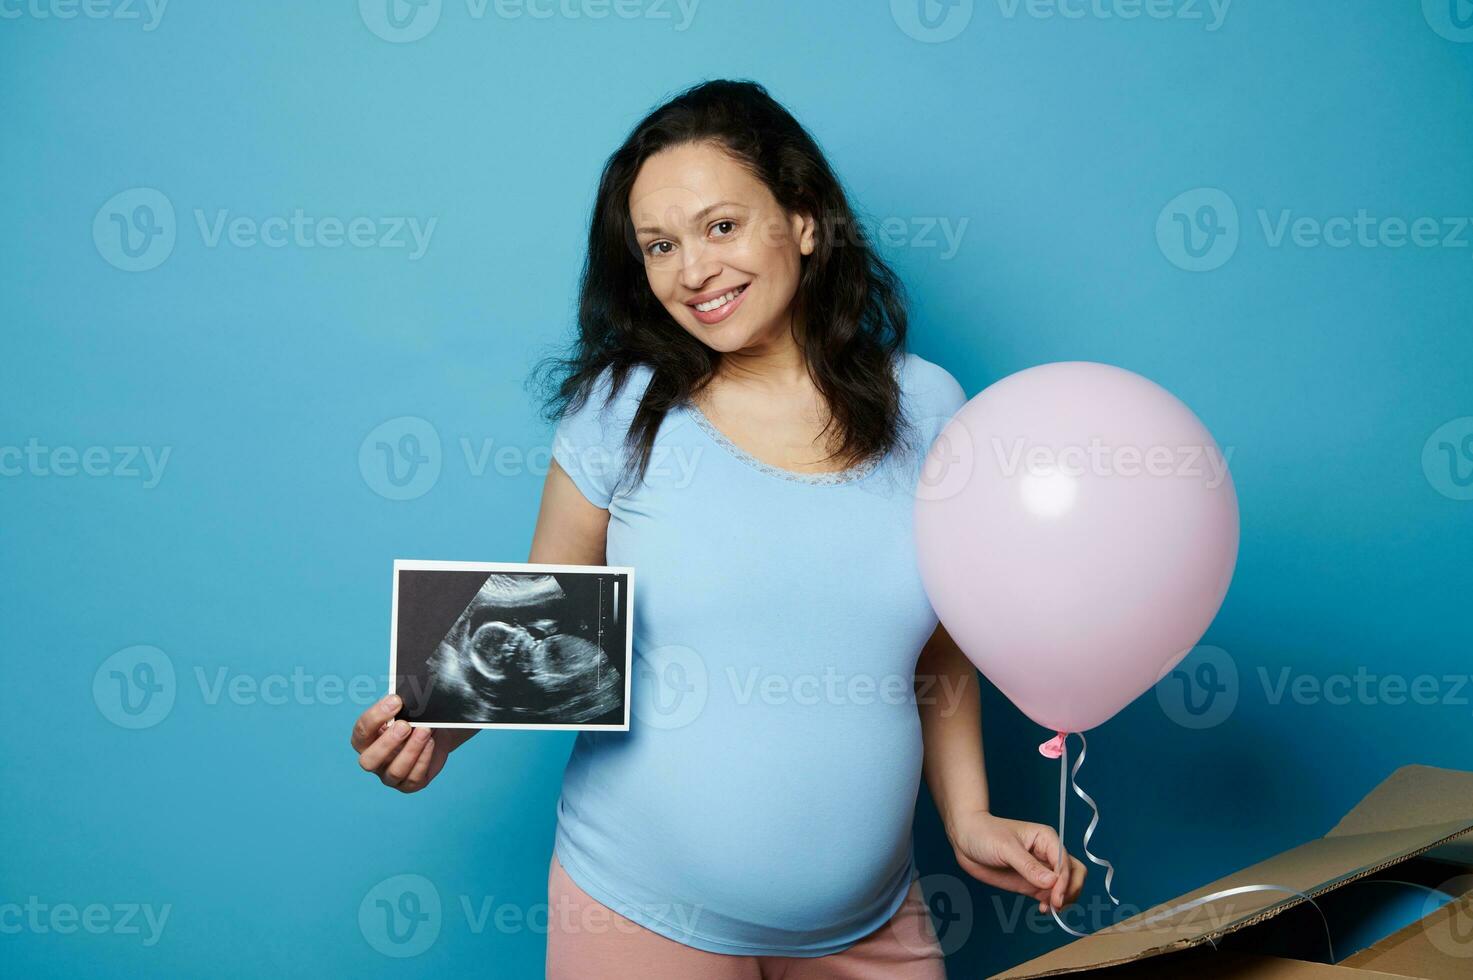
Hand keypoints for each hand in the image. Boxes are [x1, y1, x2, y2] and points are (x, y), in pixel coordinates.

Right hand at [351, 693, 452, 792]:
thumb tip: (407, 697)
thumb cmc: (412, 719)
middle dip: (387, 742)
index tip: (396, 700)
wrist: (434, 733)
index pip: (361, 731)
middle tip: (405, 725)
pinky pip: (414, 778)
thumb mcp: (405, 710)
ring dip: (411, 750)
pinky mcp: (409, 785)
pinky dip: (423, 759)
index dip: (376, 716)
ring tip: (424, 730)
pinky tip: (431, 743)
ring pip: (395, 771)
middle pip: (368, 761)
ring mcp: (389, 776)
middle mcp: (374, 760)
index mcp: (366, 740)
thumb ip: (400, 706)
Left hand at [947, 810, 1085, 913]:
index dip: (1065, 882)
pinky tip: (1042, 909)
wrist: (965, 839)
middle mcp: (1048, 854)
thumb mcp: (1005, 848)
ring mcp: (1040, 870)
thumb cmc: (984, 834)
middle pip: (1075, 874)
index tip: (1055, 898)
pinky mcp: (1031, 883)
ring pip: (1066, 887)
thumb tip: (1052, 882)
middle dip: (1070, 891)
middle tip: (1056, 905)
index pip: (1066, 863)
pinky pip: (1050, 896)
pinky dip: (1051, 904)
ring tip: (1048, 908)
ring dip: (1063, 900)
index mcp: (1047, 839)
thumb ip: (1028, 866)